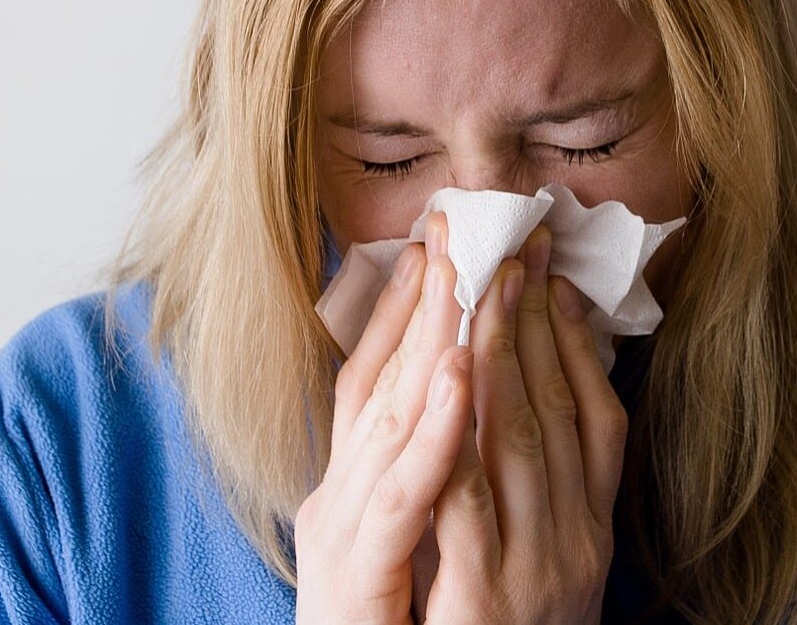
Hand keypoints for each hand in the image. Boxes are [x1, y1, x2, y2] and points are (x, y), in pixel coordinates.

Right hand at [296, 214, 471, 624]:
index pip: (370, 379)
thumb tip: (454, 411)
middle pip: (380, 379)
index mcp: (345, 488)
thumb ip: (414, 480)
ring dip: (429, 337)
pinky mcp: (358, 573)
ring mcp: (341, 532)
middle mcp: (333, 498)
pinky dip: (435, 430)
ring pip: (388, 415)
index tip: (431, 246)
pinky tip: (462, 372)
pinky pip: (404, 492)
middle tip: (454, 224)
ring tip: (462, 268)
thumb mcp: (395, 543)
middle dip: (421, 298)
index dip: (397, 310)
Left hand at [422, 216, 628, 624]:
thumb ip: (545, 490)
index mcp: (591, 530)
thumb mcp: (543, 563)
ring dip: (497, 350)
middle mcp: (576, 542)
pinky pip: (466, 502)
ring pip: (518, 437)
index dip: (570, 338)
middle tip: (509, 242)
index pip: (594, 415)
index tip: (547, 271)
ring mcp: (535, 570)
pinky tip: (447, 371)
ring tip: (480, 275)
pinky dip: (457, 431)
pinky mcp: (485, 603)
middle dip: (528, 319)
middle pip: (555, 408)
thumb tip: (541, 395)